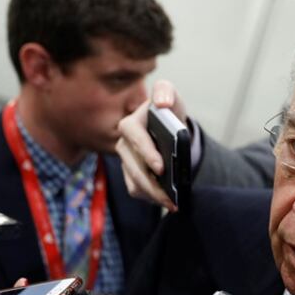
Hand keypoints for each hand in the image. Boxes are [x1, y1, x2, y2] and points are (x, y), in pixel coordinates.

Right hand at [115, 80, 188, 210]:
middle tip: (171, 197)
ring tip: (172, 203)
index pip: (135, 139)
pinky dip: (150, 198)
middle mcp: (123, 144)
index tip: (161, 168)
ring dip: (152, 195)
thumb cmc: (167, 110)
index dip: (147, 153)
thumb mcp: (169, 95)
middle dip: (152, 184)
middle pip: (134, 168)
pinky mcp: (130, 174)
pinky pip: (136, 190)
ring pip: (134, 183)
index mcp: (130, 124)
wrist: (168, 127)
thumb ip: (165, 91)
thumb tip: (162, 102)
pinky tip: (167, 202)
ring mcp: (125, 161)